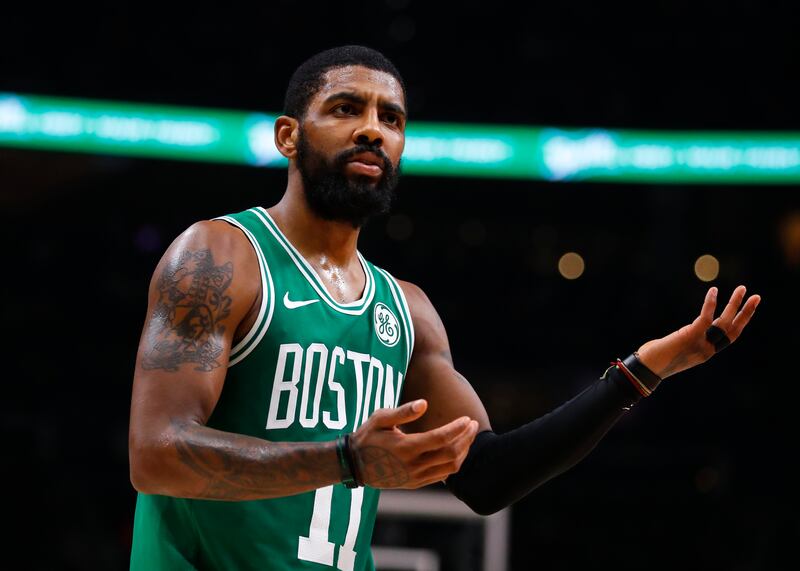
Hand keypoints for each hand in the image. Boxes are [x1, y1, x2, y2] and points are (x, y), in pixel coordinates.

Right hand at [349, 400, 478, 488]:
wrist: (354, 465)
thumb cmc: (367, 436)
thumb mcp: (380, 419)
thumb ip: (403, 411)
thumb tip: (424, 403)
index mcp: (406, 448)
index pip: (441, 438)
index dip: (458, 428)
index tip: (467, 418)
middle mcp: (413, 465)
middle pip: (451, 453)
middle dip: (466, 438)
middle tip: (473, 424)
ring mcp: (415, 477)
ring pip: (450, 467)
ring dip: (463, 451)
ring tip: (467, 436)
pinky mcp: (415, 483)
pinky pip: (442, 476)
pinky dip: (454, 463)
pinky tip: (456, 450)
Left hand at [636, 285, 760, 378]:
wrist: (646, 370)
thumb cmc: (654, 359)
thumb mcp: (675, 351)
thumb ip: (684, 342)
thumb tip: (680, 335)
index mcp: (705, 353)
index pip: (728, 337)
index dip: (740, 323)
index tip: (747, 310)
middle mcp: (707, 350)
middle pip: (733, 329)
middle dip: (746, 312)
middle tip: (756, 296)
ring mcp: (700, 344)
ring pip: (724, 322)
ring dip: (735, 304)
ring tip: (742, 288)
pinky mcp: (690, 336)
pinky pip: (705, 318)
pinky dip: (710, 303)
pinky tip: (714, 290)